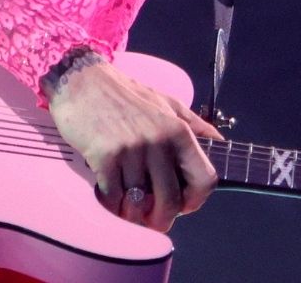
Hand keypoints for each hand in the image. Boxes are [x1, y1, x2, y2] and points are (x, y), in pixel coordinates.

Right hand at [46, 59, 221, 231]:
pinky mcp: (104, 156)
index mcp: (178, 130)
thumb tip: (220, 143)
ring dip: (133, 211)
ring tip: (128, 207)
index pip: (204, 179)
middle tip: (153, 220)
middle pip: (170, 199)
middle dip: (162, 218)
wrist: (79, 80)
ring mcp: (130, 149)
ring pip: (139, 200)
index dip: (195, 201)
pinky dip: (112, 202)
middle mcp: (158, 140)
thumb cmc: (123, 93)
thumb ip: (194, 124)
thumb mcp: (165, 102)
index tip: (183, 206)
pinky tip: (109, 195)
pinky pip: (113, 195)